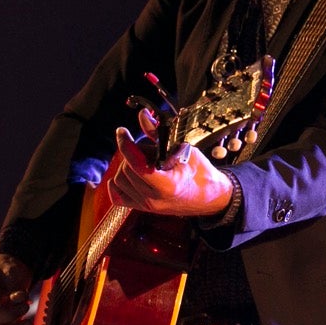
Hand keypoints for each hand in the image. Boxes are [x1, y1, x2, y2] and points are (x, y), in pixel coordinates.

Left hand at [107, 126, 233, 217]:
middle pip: (126, 169)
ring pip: (119, 180)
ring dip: (126, 166)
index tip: (122, 132)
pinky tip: (131, 174)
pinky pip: (117, 195)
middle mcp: (154, 199)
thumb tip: (143, 116)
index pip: (137, 165)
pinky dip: (119, 182)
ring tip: (143, 162)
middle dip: (132, 154)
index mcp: (168, 185)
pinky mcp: (141, 208)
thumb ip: (158, 134)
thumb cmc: (200, 172)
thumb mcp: (184, 149)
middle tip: (148, 150)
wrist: (209, 197)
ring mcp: (146, 206)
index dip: (126, 146)